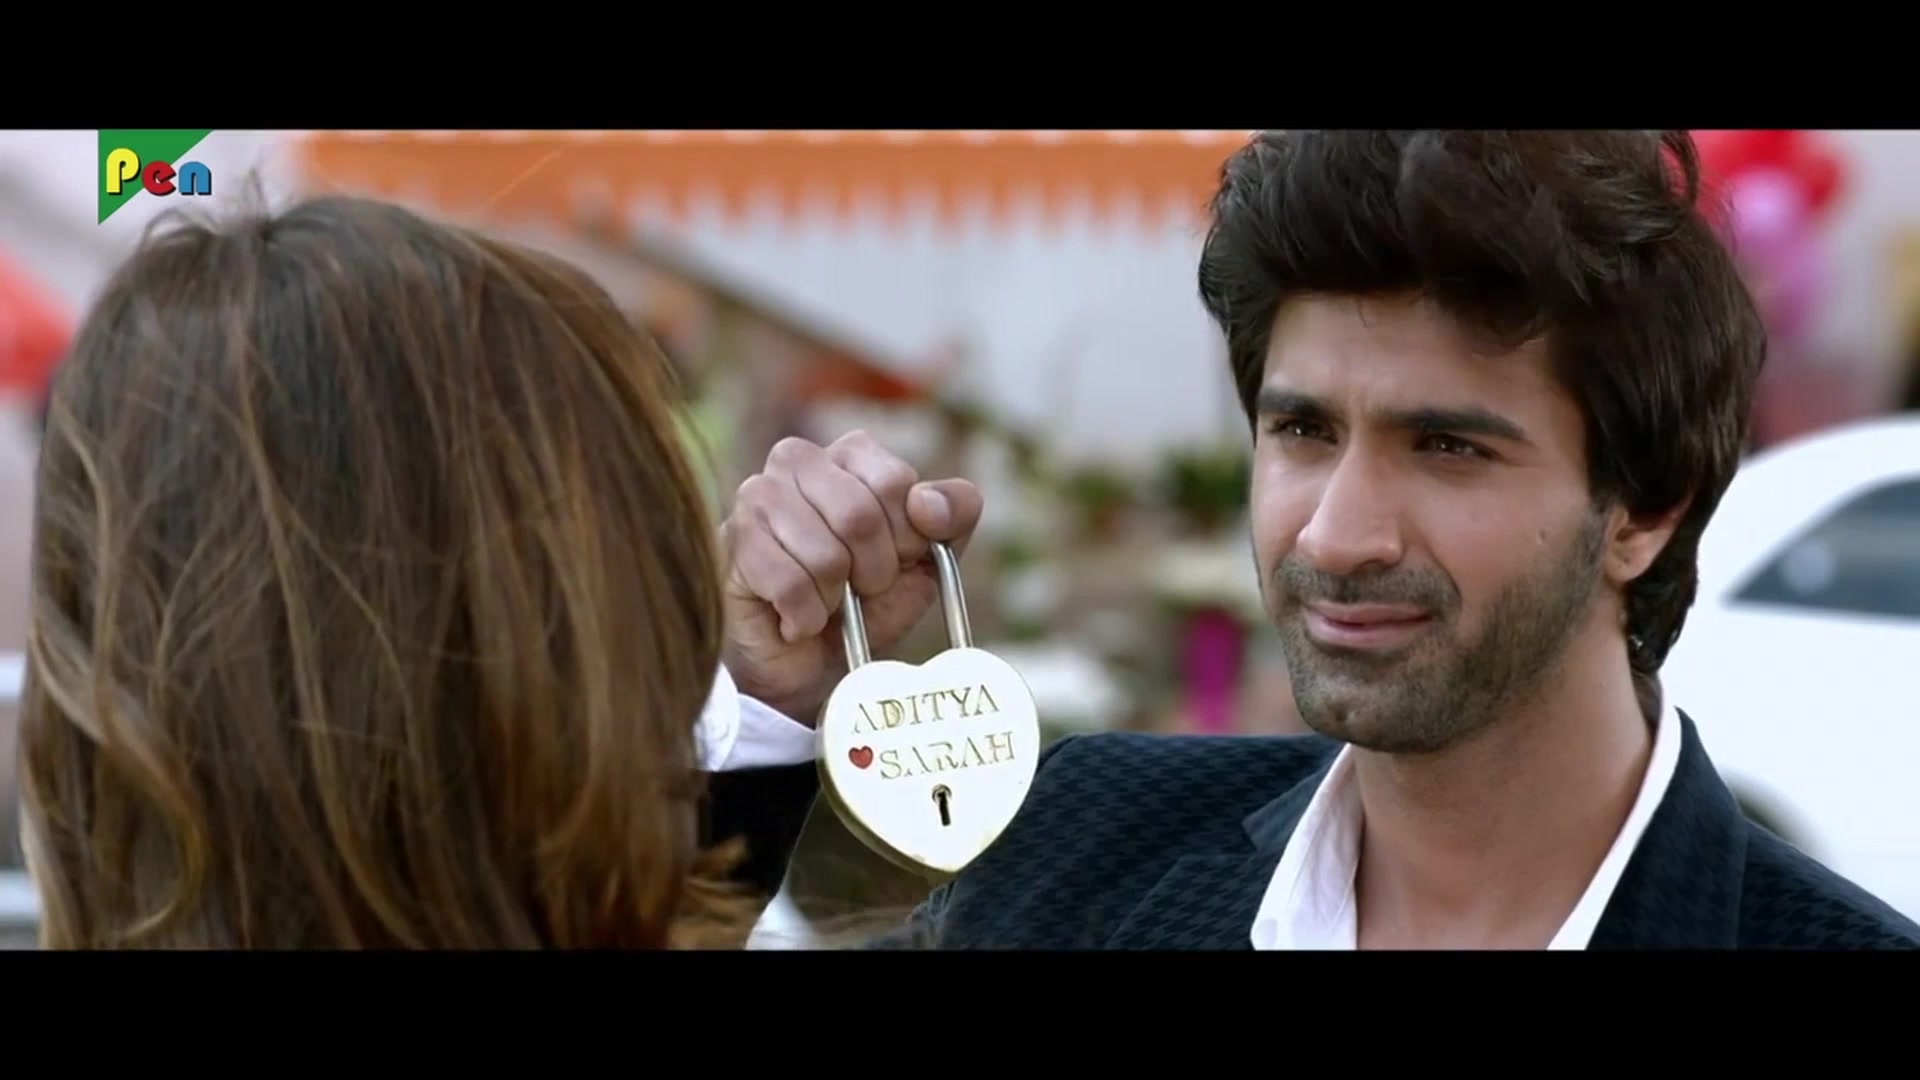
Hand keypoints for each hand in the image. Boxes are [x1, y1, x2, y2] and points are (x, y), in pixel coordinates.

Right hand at [720, 431, 984, 722]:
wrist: (811, 666)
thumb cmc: (866, 604)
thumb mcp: (928, 559)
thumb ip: (953, 514)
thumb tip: (925, 502)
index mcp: (851, 453)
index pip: (895, 483)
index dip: (905, 538)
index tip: (897, 561)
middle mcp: (797, 460)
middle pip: (859, 515)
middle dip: (873, 571)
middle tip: (858, 588)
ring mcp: (756, 496)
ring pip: (824, 554)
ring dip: (836, 598)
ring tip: (825, 602)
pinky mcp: (732, 541)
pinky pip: (790, 584)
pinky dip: (804, 616)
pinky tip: (795, 618)